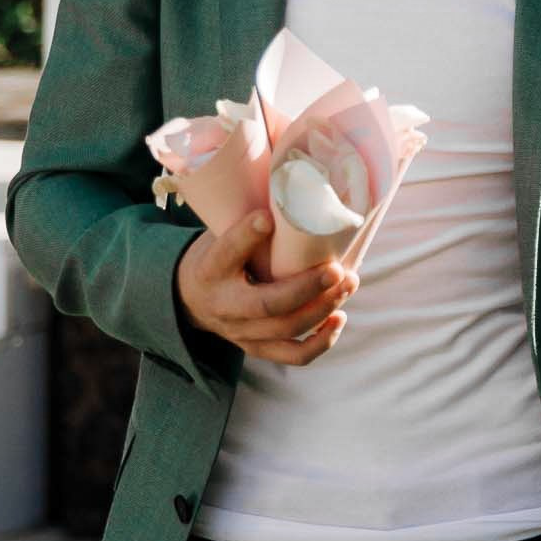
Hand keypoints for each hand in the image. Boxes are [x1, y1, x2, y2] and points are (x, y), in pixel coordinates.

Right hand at [173, 210, 358, 366]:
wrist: (191, 299)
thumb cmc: (219, 257)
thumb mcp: (220, 235)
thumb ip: (248, 223)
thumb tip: (291, 185)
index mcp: (210, 270)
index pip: (226, 253)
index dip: (245, 235)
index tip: (266, 218)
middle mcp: (224, 306)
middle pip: (269, 304)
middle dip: (307, 288)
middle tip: (337, 268)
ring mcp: (242, 332)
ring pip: (287, 329)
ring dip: (324, 308)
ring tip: (349, 282)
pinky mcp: (258, 347)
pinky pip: (293, 355)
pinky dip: (321, 342)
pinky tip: (340, 318)